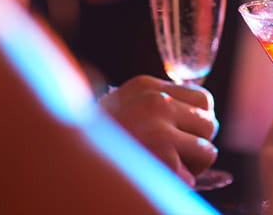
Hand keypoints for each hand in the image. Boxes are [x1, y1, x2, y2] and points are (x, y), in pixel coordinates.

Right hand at [98, 75, 218, 184]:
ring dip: (191, 165)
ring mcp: (160, 131)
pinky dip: (178, 184)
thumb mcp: (124, 107)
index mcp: (146, 86)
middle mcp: (156, 103)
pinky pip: (193, 177)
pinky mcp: (164, 159)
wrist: (63, 164)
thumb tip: (204, 115)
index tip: (187, 133)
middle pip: (209, 123)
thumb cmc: (97, 140)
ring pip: (207, 150)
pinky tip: (154, 178)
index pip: (203, 98)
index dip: (200, 120)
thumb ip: (157, 104)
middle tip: (172, 154)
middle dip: (198, 143)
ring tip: (162, 166)